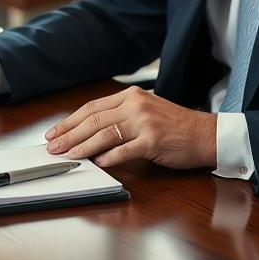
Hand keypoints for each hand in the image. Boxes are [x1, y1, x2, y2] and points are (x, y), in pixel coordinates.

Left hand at [44, 86, 216, 168]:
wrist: (205, 134)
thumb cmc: (175, 127)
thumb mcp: (146, 112)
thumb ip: (121, 117)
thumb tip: (89, 133)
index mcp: (131, 96)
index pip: (92, 108)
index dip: (70, 121)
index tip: (55, 133)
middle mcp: (135, 105)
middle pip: (93, 120)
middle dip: (69, 135)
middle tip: (53, 147)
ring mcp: (144, 122)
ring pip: (104, 134)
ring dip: (82, 147)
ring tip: (68, 156)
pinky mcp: (152, 140)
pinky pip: (124, 150)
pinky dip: (107, 158)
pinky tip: (96, 163)